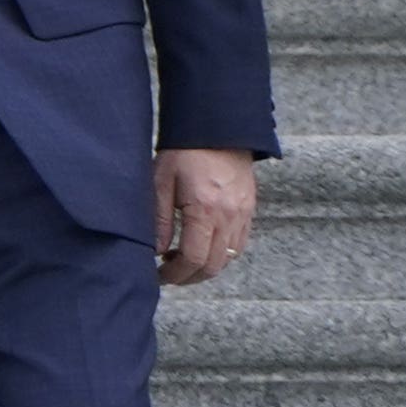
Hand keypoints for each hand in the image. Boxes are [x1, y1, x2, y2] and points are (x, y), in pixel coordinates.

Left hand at [155, 147, 257, 287]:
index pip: (193, 258)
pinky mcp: (249, 211)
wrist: (218, 129)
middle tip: (169, 273)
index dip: (175, 274)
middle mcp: (228, 216)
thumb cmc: (184, 152)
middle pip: (213, 266)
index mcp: (204, 209)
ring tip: (182, 258)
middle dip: (189, 277)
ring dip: (206, 267)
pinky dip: (222, 254)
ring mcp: (243, 215)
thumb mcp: (161, 182)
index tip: (159, 275)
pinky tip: (203, 245)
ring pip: (229, 259)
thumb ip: (159, 220)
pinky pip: (239, 245)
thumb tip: (156, 252)